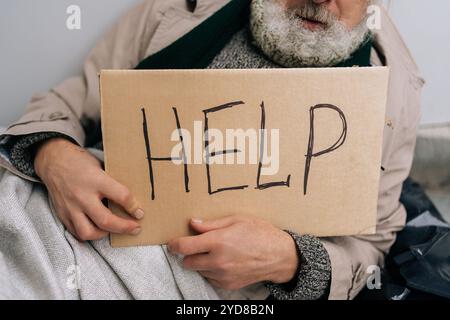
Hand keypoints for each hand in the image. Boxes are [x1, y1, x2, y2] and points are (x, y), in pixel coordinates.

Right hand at [35, 138, 143, 240]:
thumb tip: (130, 199)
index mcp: (95, 179)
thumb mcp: (100, 166)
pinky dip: (89, 234)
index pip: (121, 196)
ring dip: (104, 234)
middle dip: (124, 227)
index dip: (134, 206)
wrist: (53, 160)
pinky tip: (98, 229)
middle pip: (105, 220)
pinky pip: (76, 232)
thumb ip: (112, 182)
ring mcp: (70, 207)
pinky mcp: (62, 214)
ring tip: (114, 230)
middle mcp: (82, 196)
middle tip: (136, 228)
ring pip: (88, 232)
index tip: (140, 213)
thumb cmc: (80, 161)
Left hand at [167, 215, 298, 289]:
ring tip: (216, 253)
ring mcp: (222, 275)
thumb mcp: (237, 220)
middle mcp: (218, 261)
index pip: (184, 247)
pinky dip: (211, 271)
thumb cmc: (260, 233)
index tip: (172, 242)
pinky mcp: (228, 285)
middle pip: (187, 262)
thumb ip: (211, 224)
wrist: (280, 256)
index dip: (174, 244)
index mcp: (218, 241)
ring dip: (201, 263)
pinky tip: (224, 262)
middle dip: (189, 254)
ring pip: (198, 271)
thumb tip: (193, 223)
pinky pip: (210, 278)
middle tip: (198, 245)